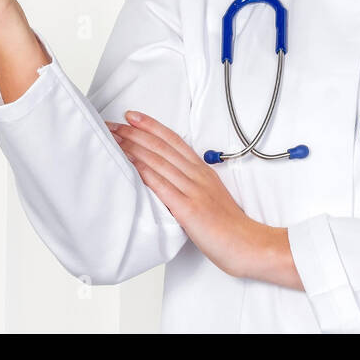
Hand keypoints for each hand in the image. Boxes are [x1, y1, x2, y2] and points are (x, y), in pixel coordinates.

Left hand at [107, 111, 268, 280]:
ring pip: (159, 162)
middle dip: (134, 133)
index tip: (132, 116)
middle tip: (113, 125)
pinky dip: (145, 172)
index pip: (173, 140)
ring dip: (134, 148)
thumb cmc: (228, 225)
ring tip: (114, 140)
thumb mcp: (211, 195)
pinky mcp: (188, 209)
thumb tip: (168, 178)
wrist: (246, 243)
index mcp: (202, 171)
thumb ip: (191, 183)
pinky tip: (131, 164)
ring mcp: (193, 191)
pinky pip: (163, 186)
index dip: (151, 125)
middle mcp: (197, 176)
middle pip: (162, 147)